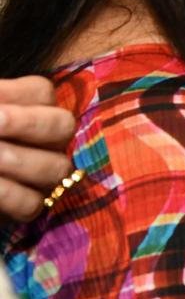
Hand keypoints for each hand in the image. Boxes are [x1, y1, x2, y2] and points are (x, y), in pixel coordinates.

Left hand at [0, 76, 76, 220]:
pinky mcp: (26, 206)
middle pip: (62, 125)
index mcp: (27, 109)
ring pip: (55, 166)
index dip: (17, 95)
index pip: (41, 92)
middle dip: (28, 122)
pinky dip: (8, 194)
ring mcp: (40, 175)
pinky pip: (32, 203)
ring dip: (19, 159)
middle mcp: (44, 141)